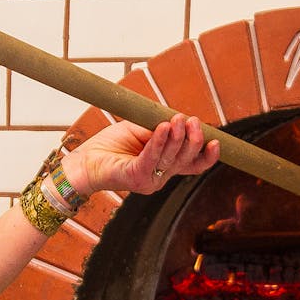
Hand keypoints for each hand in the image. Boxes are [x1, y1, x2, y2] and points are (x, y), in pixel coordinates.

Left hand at [65, 114, 220, 196]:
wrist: (83, 161)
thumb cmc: (109, 146)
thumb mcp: (140, 130)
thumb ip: (158, 128)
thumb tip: (175, 119)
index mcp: (165, 166)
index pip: (193, 164)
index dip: (207, 155)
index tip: (216, 140)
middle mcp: (161, 176)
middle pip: (186, 159)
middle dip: (193, 140)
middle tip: (193, 121)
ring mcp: (150, 180)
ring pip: (171, 158)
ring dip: (176, 136)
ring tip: (178, 119)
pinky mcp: (136, 177)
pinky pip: (151, 158)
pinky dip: (158, 141)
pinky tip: (162, 127)